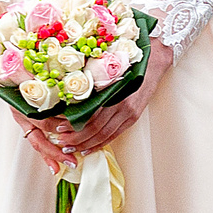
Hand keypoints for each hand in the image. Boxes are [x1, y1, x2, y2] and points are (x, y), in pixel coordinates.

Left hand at [12, 41, 175, 168]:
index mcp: (114, 94)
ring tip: (72, 149)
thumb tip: (69, 99)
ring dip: (87, 144)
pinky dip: (101, 143)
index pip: (90, 116)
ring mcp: (129, 113)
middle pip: (96, 129)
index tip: (58, 128)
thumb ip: (93, 86)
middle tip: (62, 143)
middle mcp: (122, 106)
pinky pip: (115, 134)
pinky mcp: (133, 117)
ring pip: (105, 135)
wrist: (153, 62)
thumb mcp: (108, 71)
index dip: (74, 125)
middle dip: (77, 139)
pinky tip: (90, 148)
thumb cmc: (129, 63)